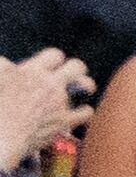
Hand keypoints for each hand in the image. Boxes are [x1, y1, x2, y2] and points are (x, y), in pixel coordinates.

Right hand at [0, 53, 80, 174]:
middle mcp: (46, 82)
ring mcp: (58, 101)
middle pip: (74, 65)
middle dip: (74, 68)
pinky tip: (83, 111)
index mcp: (28, 71)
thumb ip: (6, 69)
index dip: (52, 60)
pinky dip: (84, 111)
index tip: (50, 65)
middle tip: (71, 72)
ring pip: (85, 84)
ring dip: (86, 84)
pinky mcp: (63, 121)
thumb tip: (8, 63)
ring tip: (87, 87)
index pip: (51, 56)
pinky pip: (85, 112)